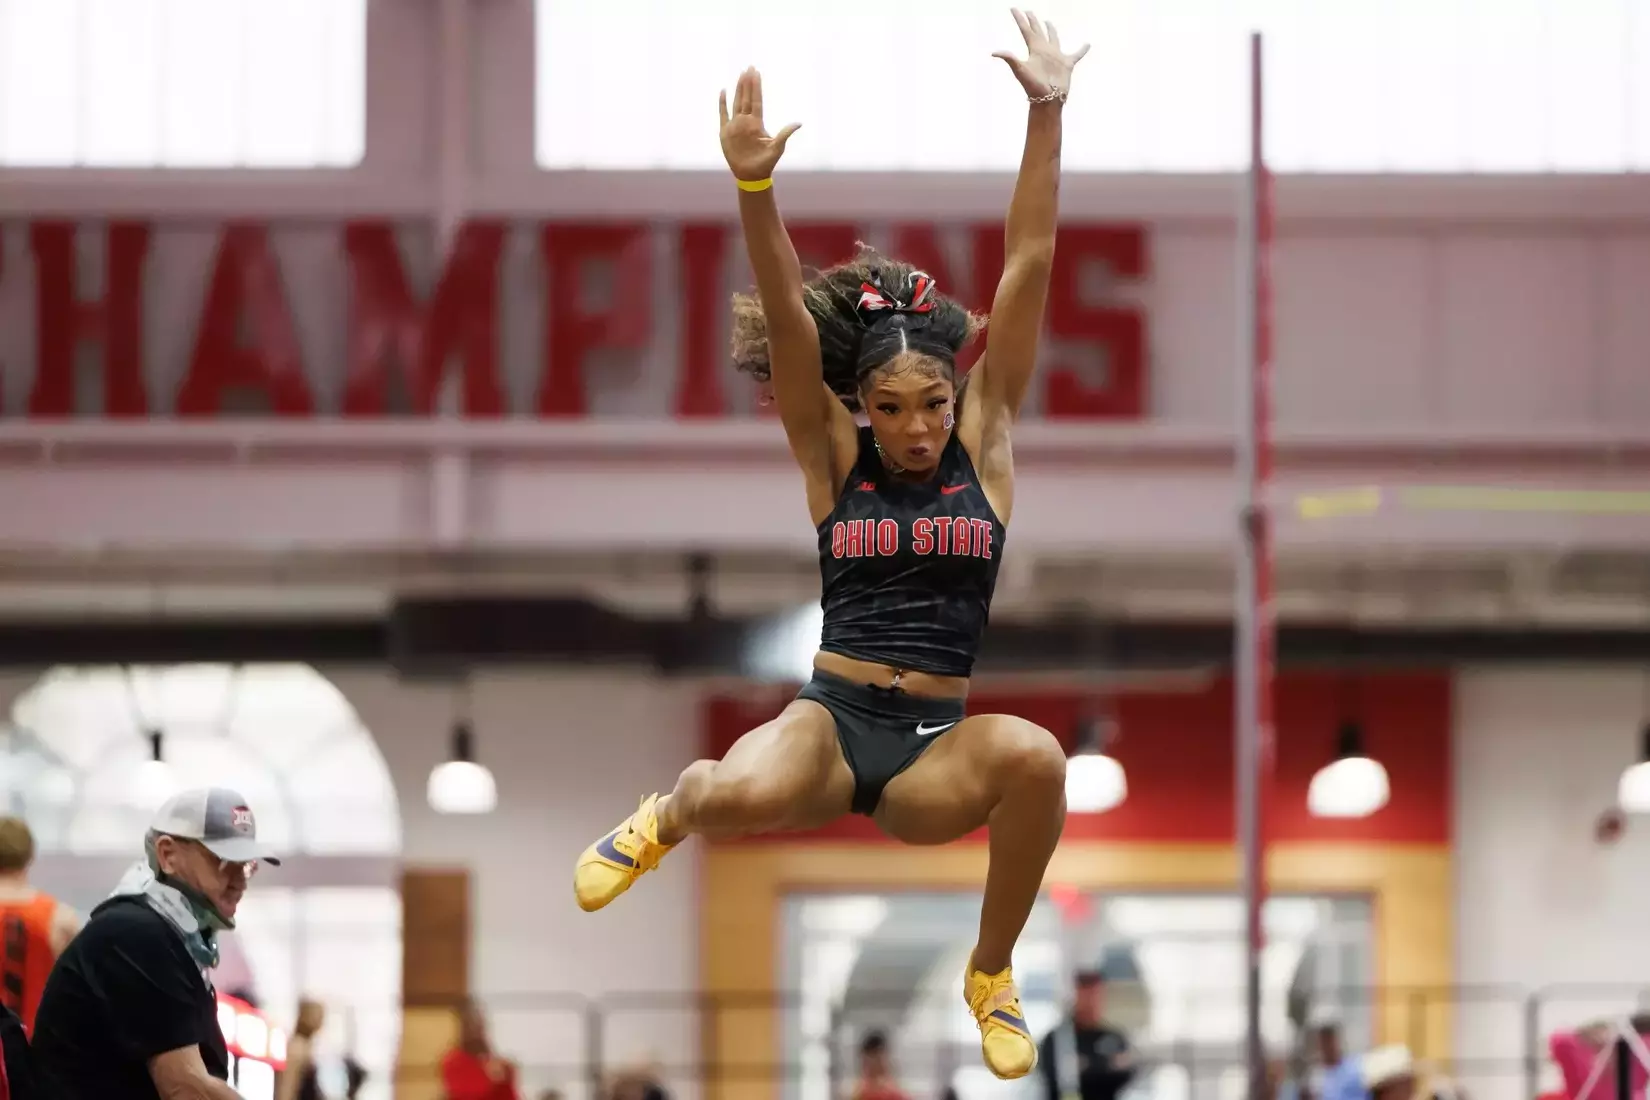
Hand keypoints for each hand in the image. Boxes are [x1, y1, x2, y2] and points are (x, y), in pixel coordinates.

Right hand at [718, 67, 800, 181]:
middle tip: (749, 67)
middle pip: (746, 97)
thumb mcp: (777, 147)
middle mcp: (746, 121)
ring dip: (738, 88)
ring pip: (736, 102)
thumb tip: (799, 123)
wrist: (751, 175)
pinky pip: (722, 114)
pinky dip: (722, 103)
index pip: (756, 100)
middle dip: (747, 82)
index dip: (756, 86)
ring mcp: (735, 125)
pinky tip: (723, 91)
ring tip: (740, 75)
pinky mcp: (725, 132)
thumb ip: (785, 133)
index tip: (756, 72)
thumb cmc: (766, 163)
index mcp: (757, 123)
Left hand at [993, 8, 1088, 99]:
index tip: (1013, 9)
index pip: (1026, 30)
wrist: (1047, 99)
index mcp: (1034, 50)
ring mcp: (1056, 57)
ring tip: (1049, 23)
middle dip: (1033, 22)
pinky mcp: (1067, 64)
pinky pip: (1077, 55)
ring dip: (1051, 31)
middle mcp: (1044, 51)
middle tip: (1029, 12)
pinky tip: (1087, 44)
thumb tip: (994, 52)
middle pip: (1038, 32)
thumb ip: (1010, 59)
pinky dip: (1082, 50)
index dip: (1020, 20)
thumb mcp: (1020, 70)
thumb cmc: (1033, 86)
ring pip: (1054, 39)